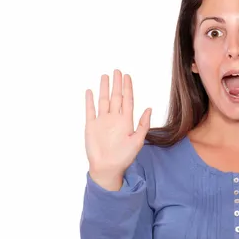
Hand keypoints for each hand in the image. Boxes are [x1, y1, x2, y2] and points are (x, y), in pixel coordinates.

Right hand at [85, 69, 151, 186]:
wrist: (107, 168)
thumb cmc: (124, 157)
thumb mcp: (137, 141)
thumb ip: (143, 125)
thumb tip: (149, 108)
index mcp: (126, 121)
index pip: (127, 100)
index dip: (128, 88)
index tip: (128, 76)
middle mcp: (114, 119)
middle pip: (116, 97)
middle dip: (117, 84)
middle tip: (118, 70)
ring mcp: (102, 121)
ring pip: (103, 100)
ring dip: (104, 88)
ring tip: (105, 76)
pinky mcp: (91, 126)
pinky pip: (90, 110)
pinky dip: (89, 101)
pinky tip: (90, 91)